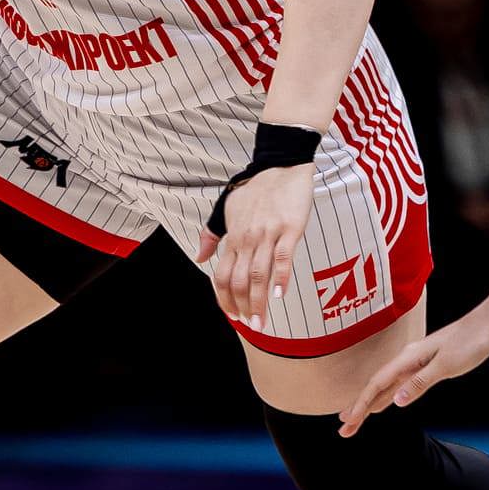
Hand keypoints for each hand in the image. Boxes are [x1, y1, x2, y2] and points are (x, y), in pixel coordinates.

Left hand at [192, 162, 312, 323]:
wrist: (281, 165)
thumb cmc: (256, 188)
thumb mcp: (226, 209)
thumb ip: (212, 235)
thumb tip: (199, 257)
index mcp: (233, 237)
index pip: (222, 275)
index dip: (224, 299)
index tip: (232, 315)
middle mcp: (247, 239)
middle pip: (238, 280)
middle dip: (242, 307)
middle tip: (250, 324)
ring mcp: (268, 234)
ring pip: (258, 274)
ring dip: (257, 301)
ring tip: (261, 321)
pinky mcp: (289, 229)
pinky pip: (283, 257)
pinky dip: (280, 278)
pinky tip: (279, 295)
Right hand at [338, 309, 488, 436]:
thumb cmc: (470, 341)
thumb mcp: (446, 365)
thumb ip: (420, 381)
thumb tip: (396, 400)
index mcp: (409, 358)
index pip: (377, 384)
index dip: (361, 404)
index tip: (347, 422)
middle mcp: (408, 359)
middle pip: (377, 386)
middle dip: (359, 408)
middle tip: (343, 430)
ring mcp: (416, 362)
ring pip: (386, 386)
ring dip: (370, 404)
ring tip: (354, 420)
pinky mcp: (426, 365)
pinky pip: (399, 384)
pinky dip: (387, 396)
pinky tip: (382, 404)